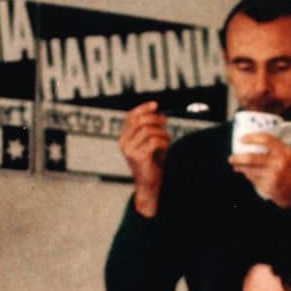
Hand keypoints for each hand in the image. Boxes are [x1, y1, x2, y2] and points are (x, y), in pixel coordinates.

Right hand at [118, 101, 169, 215]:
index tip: (155, 105)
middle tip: (165, 121)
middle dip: (155, 119)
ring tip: (167, 139)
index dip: (143, 108)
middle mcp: (123, 143)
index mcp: (124, 138)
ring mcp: (129, 150)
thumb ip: (151, 129)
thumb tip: (159, 113)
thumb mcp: (150, 142)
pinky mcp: (138, 157)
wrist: (150, 185)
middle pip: (139, 121)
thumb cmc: (152, 163)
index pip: (130, 116)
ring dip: (162, 132)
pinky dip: (163, 142)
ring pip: (148, 131)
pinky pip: (154, 142)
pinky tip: (166, 147)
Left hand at [227, 134, 290, 209]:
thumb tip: (255, 145)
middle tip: (231, 158)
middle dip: (237, 158)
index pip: (266, 139)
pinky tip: (248, 175)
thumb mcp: (290, 157)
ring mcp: (273, 176)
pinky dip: (249, 177)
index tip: (241, 139)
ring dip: (241, 169)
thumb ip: (277, 150)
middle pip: (251, 157)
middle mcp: (279, 162)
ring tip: (236, 167)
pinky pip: (254, 180)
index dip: (251, 137)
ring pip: (250, 170)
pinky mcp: (269, 187)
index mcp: (285, 151)